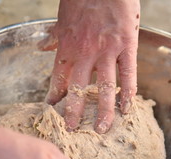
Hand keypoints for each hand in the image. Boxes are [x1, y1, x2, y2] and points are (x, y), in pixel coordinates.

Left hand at [44, 0, 139, 132]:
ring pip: (105, 87)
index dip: (56, 95)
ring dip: (103, 110)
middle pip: (79, 88)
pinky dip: (128, 93)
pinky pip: (129, 74)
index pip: (60, 77)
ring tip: (101, 129)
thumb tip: (41, 46)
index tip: (52, 109)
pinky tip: (127, 109)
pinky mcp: (127, 46)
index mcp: (68, 46)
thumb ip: (54, 36)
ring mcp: (107, 51)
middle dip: (75, 111)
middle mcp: (86, 53)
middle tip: (72, 129)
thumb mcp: (62, 18)